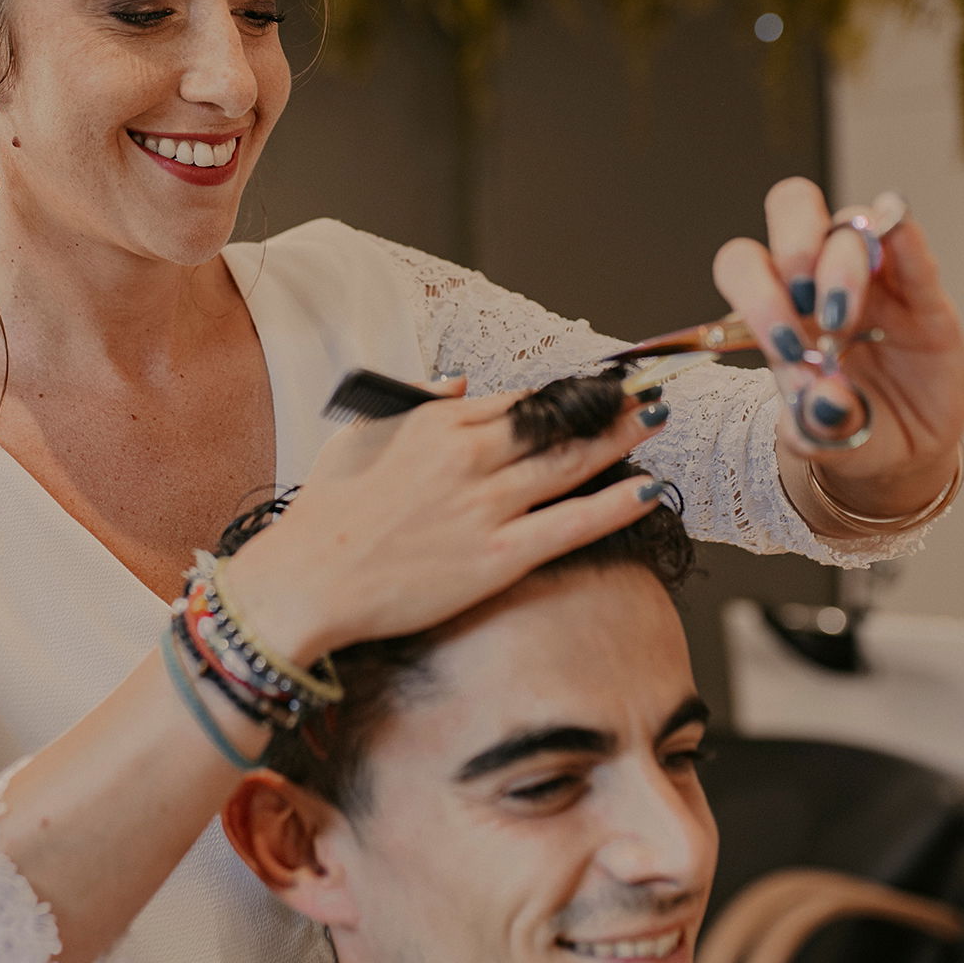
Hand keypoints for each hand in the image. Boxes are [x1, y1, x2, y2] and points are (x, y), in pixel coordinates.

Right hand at [222, 380, 668, 665]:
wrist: (307, 580)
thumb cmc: (326, 513)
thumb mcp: (363, 436)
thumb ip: (416, 403)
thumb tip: (460, 382)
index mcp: (436, 424)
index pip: (518, 401)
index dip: (564, 394)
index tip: (595, 388)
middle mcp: (468, 456)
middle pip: (555, 424)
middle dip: (607, 406)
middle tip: (646, 393)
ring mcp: (486, 506)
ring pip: (569, 465)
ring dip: (620, 440)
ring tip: (655, 422)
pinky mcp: (497, 556)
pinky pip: (570, 525)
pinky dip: (614, 505)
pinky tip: (648, 490)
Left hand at [712, 178, 963, 526]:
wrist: (904, 448)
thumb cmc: (845, 431)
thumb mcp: (824, 443)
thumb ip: (816, 429)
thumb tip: (822, 399)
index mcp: (778, 307)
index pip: (746, 265)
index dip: (756, 293)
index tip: (783, 344)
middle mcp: (819, 277)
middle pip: (792, 208)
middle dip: (794, 246)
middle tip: (807, 302)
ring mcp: (874, 277)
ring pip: (851, 223)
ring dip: (843, 261)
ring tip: (845, 320)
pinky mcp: (923, 291)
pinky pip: (912, 249)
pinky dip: (903, 234)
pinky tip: (897, 229)